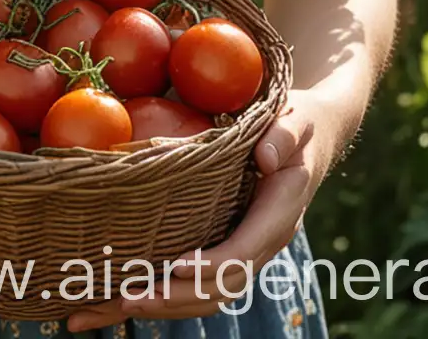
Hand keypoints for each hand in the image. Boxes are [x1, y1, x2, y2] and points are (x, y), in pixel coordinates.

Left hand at [64, 91, 334, 330]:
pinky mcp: (230, 245)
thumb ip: (283, 136)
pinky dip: (168, 294)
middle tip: (129, 298)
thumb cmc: (297, 125)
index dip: (210, 265)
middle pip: (220, 287)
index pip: (243, 253)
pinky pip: (201, 282)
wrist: (311, 139)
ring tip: (117, 305)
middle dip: (175, 297)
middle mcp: (261, 243)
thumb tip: (265, 155)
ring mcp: (246, 249)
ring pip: (209, 295)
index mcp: (276, 216)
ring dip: (165, 305)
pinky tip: (130, 295)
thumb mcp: (295, 120)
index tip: (176, 267)